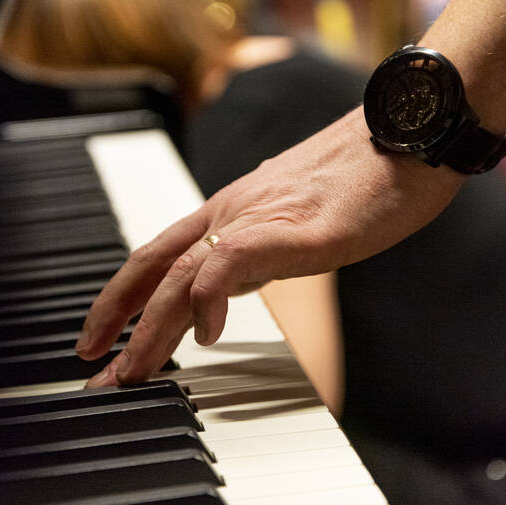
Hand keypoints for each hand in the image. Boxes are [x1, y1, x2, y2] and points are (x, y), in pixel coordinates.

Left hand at [77, 108, 463, 385]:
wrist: (411, 130)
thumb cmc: (372, 172)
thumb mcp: (304, 216)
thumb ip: (267, 242)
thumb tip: (244, 271)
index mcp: (236, 207)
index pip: (160, 252)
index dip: (124, 295)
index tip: (106, 335)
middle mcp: (235, 208)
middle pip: (154, 264)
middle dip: (115, 317)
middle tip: (94, 369)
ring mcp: (261, 215)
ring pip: (181, 271)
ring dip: (149, 327)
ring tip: (131, 373)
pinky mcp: (294, 229)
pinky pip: (230, 263)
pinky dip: (207, 302)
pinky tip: (205, 337)